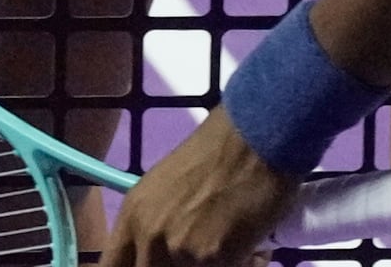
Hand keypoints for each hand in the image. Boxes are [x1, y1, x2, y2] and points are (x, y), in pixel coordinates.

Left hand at [98, 113, 295, 266]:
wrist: (256, 137)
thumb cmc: (218, 153)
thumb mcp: (166, 187)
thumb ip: (154, 226)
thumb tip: (161, 254)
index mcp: (132, 215)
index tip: (156, 265)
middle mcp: (147, 235)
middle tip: (205, 258)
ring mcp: (177, 249)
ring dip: (217, 266)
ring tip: (237, 247)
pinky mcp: (211, 259)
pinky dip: (247, 264)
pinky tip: (258, 247)